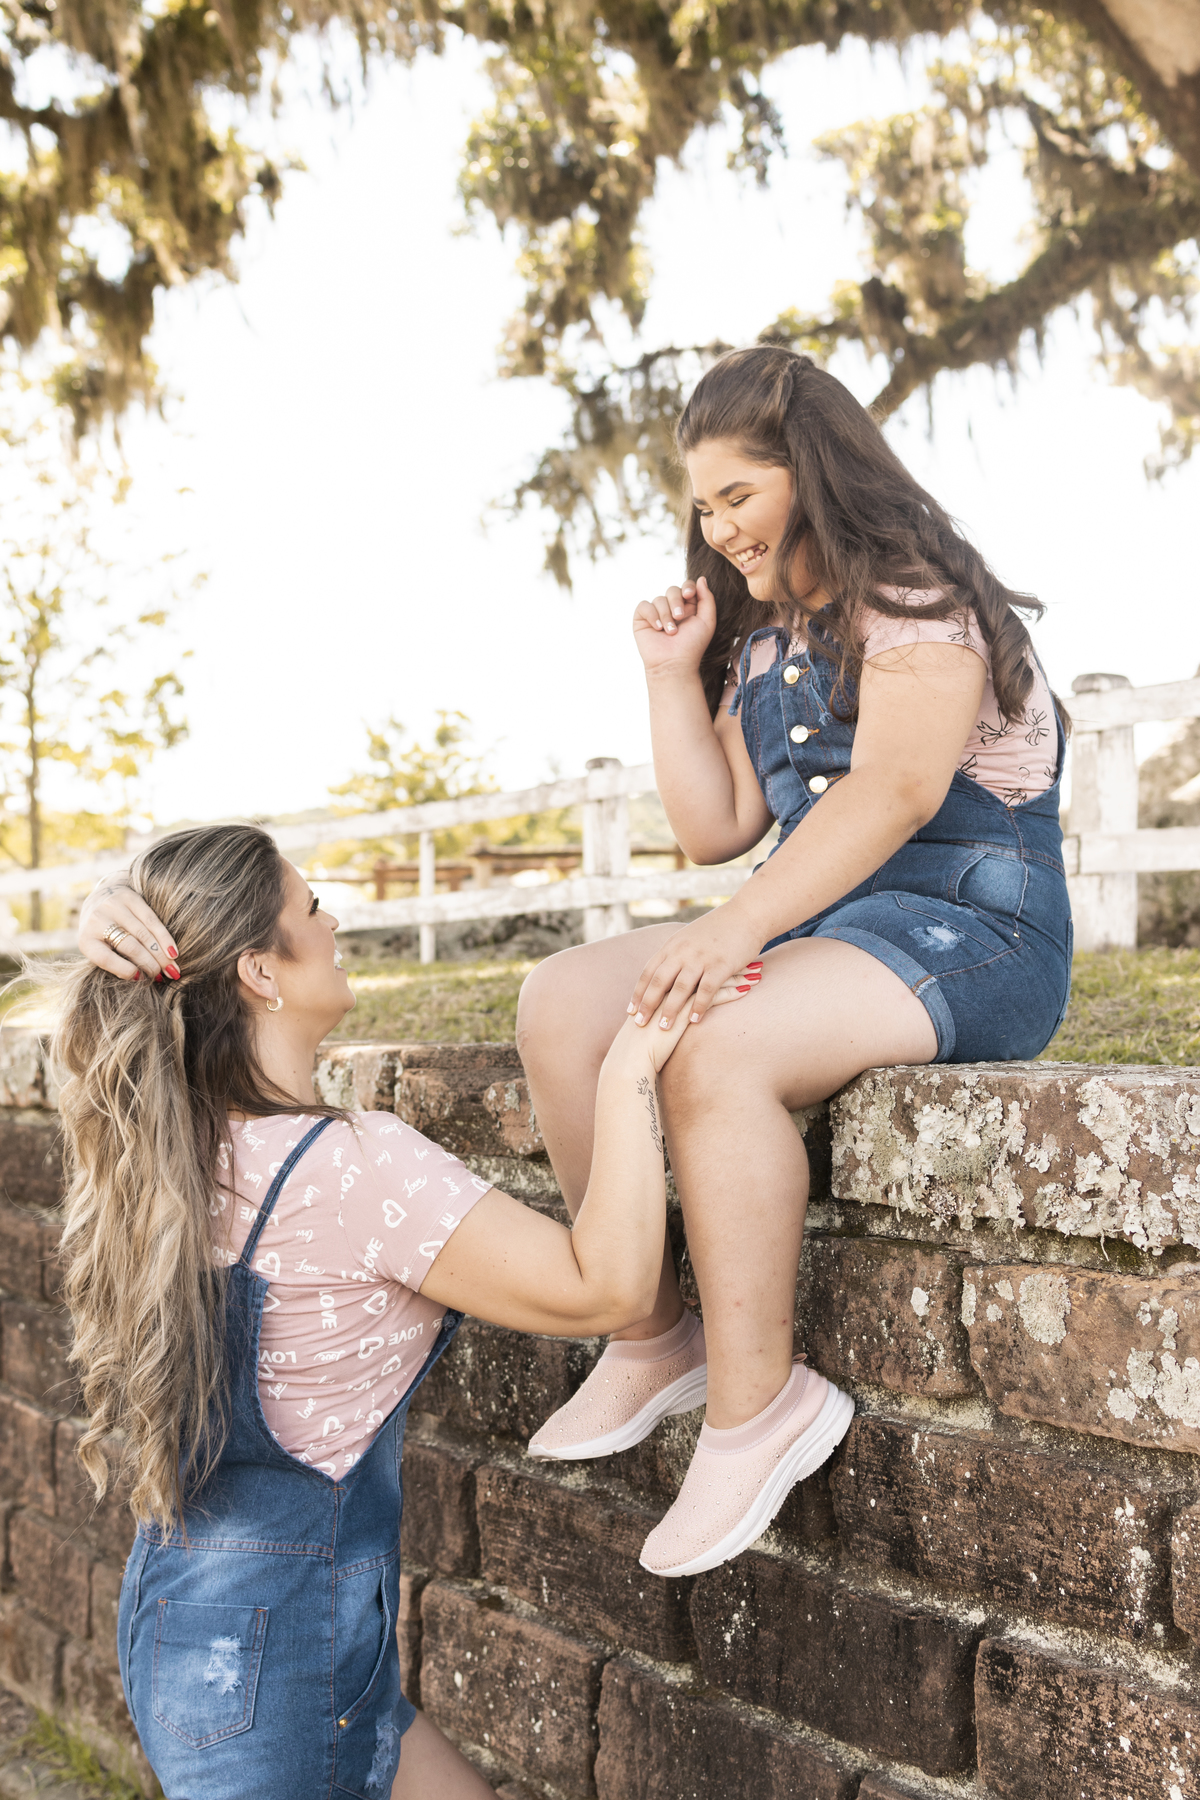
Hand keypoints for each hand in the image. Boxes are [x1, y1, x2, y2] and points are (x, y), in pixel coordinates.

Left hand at [78, 878, 177, 981]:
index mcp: (86, 939)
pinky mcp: (130, 898)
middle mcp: (97, 921)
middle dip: (150, 964)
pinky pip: (152, 920)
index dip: (126, 971)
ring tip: (172, 969)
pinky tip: (173, 952)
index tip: (142, 979)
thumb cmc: (101, 933)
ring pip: (144, 934)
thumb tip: (141, 978)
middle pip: (130, 947)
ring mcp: (114, 907)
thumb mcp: (99, 950)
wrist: (99, 898)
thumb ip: (114, 963)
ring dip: (161, 955)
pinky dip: (165, 938)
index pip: (106, 959)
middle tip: (162, 976)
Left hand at [629, 908, 765, 1028]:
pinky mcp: (721, 965)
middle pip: (659, 981)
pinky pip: (706, 989)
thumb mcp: (690, 938)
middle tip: (639, 1024)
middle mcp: (683, 951)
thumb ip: (677, 954)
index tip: (630, 1011)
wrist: (747, 914)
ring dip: (670, 1009)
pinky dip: (699, 1006)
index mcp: (673, 945)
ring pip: (680, 987)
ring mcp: (701, 958)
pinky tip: (694, 1020)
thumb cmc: (719, 929)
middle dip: (647, 1004)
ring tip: (663, 1028)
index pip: (649, 971)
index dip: (639, 992)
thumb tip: (664, 973)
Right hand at [632, 576, 716, 675]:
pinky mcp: (642, 619)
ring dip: (666, 615)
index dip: (687, 587)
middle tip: (679, 618)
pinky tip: (657, 628)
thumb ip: (707, 598)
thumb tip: (701, 578)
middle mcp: (672, 608)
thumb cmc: (692, 646)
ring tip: (670, 632)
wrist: (674, 664)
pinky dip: (651, 615)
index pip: (687, 586)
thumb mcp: (707, 621)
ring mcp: (656, 613)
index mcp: (688, 607)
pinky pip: (644, 606)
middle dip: (676, 602)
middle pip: (672, 589)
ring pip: (659, 599)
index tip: (689, 594)